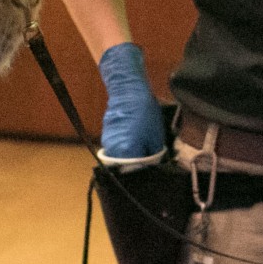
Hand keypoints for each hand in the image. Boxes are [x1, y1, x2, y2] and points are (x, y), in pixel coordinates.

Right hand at [96, 42, 165, 165]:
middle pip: (124, 167)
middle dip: (137, 165)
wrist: (129, 90)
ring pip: (119, 156)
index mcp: (124, 153)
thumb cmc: (144, 112)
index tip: (153, 168)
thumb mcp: (156, 137)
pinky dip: (124, 146)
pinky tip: (134, 137)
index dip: (145, 171)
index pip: (135, 172)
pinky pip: (116, 146)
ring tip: (142, 147)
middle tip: (148, 158)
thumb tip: (154, 164)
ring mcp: (107, 141)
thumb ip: (153, 155)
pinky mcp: (106, 133)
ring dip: (130, 155)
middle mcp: (112, 150)